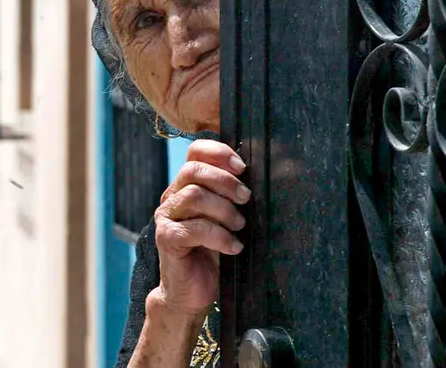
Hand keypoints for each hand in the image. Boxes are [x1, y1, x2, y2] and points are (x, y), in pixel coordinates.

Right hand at [152, 139, 249, 317]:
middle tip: (246, 199)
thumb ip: (237, 198)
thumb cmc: (214, 255)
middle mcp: (172, 197)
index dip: (218, 153)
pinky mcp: (166, 239)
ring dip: (224, 210)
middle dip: (226, 182)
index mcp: (186, 186)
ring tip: (239, 226)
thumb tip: (279, 171)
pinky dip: (219, 236)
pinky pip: (193, 228)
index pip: (195, 152)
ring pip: (194, 196)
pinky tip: (233, 247)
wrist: (191, 293)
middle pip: (193, 170)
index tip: (243, 168)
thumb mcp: (228, 220)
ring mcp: (166, 218)